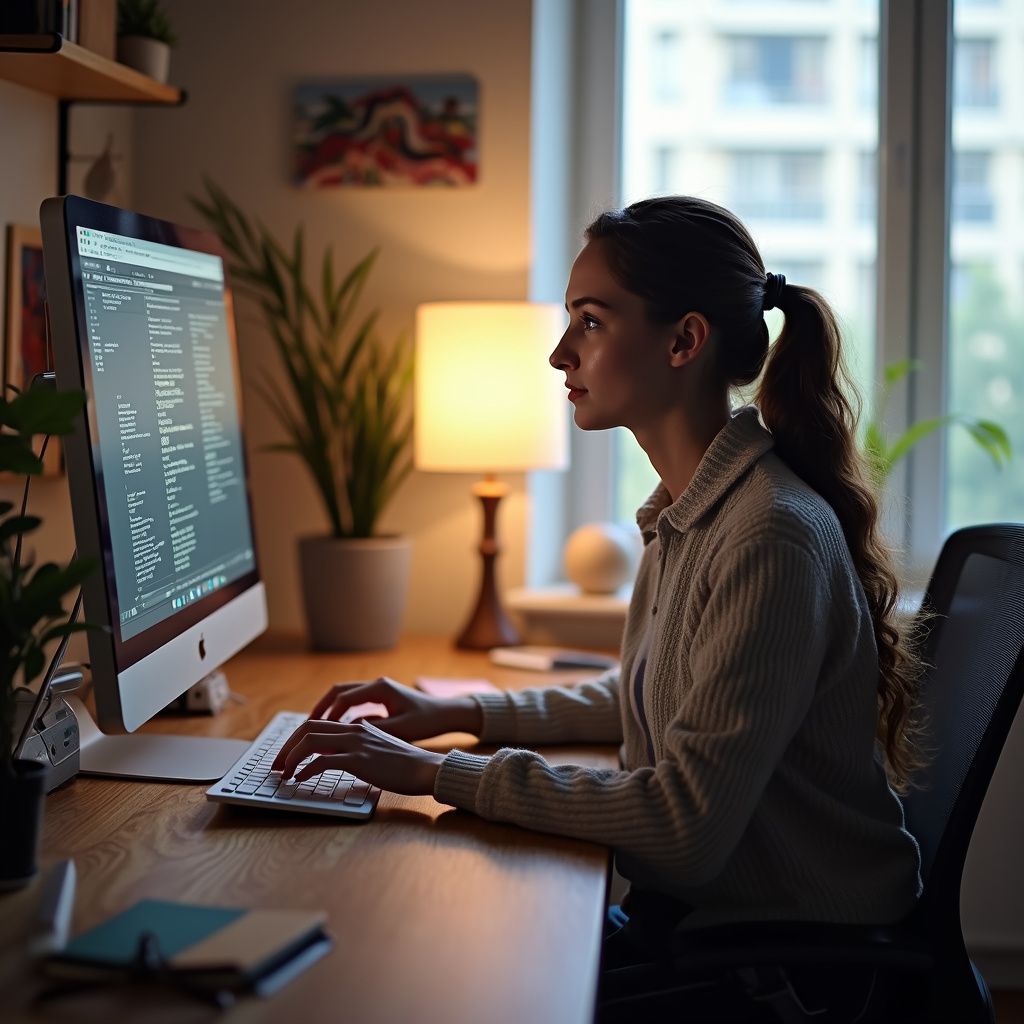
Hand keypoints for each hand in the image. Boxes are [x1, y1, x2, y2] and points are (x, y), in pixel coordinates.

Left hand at [271, 718, 444, 795]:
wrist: (425, 769)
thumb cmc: (404, 764)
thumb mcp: (378, 749)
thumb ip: (358, 747)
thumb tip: (336, 755)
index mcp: (357, 727)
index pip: (317, 724)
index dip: (296, 738)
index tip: (285, 755)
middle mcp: (354, 730)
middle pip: (307, 728)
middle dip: (286, 746)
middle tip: (276, 765)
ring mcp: (356, 744)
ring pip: (310, 741)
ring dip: (290, 757)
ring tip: (283, 773)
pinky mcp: (358, 760)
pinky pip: (322, 761)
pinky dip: (305, 770)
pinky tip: (300, 780)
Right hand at [306, 676, 481, 741]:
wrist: (448, 714)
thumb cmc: (428, 721)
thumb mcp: (401, 729)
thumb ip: (373, 731)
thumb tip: (346, 738)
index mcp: (379, 688)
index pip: (343, 698)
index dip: (326, 715)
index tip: (313, 731)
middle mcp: (376, 685)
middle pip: (338, 692)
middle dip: (321, 709)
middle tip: (306, 727)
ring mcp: (379, 691)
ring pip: (346, 697)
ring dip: (330, 711)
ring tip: (316, 730)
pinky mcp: (382, 700)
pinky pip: (356, 704)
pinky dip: (343, 715)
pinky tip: (337, 732)